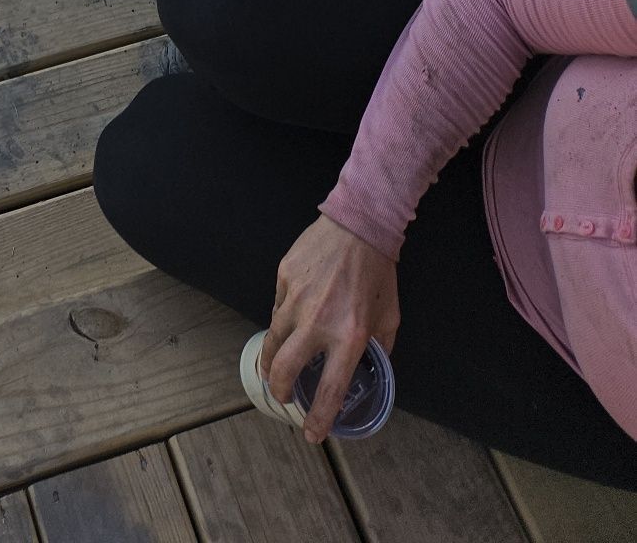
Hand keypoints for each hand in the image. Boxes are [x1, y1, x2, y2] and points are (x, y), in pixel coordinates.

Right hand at [260, 215, 399, 442]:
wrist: (359, 226)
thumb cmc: (378, 275)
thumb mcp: (389, 318)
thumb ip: (379, 347)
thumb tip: (371, 368)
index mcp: (349, 337)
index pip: (330, 389)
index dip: (318, 417)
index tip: (312, 434)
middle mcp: (317, 322)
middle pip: (285, 367)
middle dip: (279, 390)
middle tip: (281, 397)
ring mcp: (296, 298)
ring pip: (273, 338)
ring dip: (270, 360)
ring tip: (271, 369)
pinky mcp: (283, 277)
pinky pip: (277, 306)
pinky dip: (281, 319)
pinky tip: (288, 320)